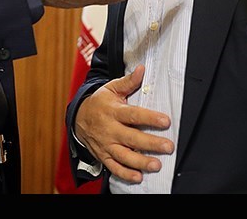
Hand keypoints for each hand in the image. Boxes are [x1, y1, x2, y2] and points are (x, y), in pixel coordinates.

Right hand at [74, 65, 173, 183]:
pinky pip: (114, 167)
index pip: (133, 115)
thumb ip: (128, 82)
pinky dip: (125, 174)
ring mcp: (106, 144)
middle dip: (150, 143)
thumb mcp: (111, 88)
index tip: (166, 121)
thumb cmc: (100, 102)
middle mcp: (109, 129)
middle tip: (168, 147)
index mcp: (113, 111)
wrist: (78, 118)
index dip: (150, 118)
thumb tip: (142, 69)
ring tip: (156, 165)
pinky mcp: (103, 156)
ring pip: (123, 156)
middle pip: (131, 138)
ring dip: (140, 162)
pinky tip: (138, 177)